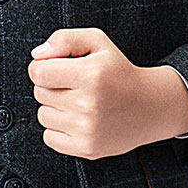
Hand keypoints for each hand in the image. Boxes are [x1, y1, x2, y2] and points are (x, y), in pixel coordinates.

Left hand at [28, 27, 187, 159]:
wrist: (150, 106)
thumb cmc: (118, 72)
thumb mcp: (97, 42)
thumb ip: (64, 39)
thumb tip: (37, 55)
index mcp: (91, 74)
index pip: (38, 72)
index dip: (42, 67)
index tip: (56, 67)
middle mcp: (89, 103)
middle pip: (39, 93)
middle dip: (52, 86)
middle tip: (75, 84)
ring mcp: (88, 129)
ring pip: (43, 115)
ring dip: (55, 108)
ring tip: (79, 102)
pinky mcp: (87, 148)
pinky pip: (49, 138)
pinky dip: (58, 129)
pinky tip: (78, 120)